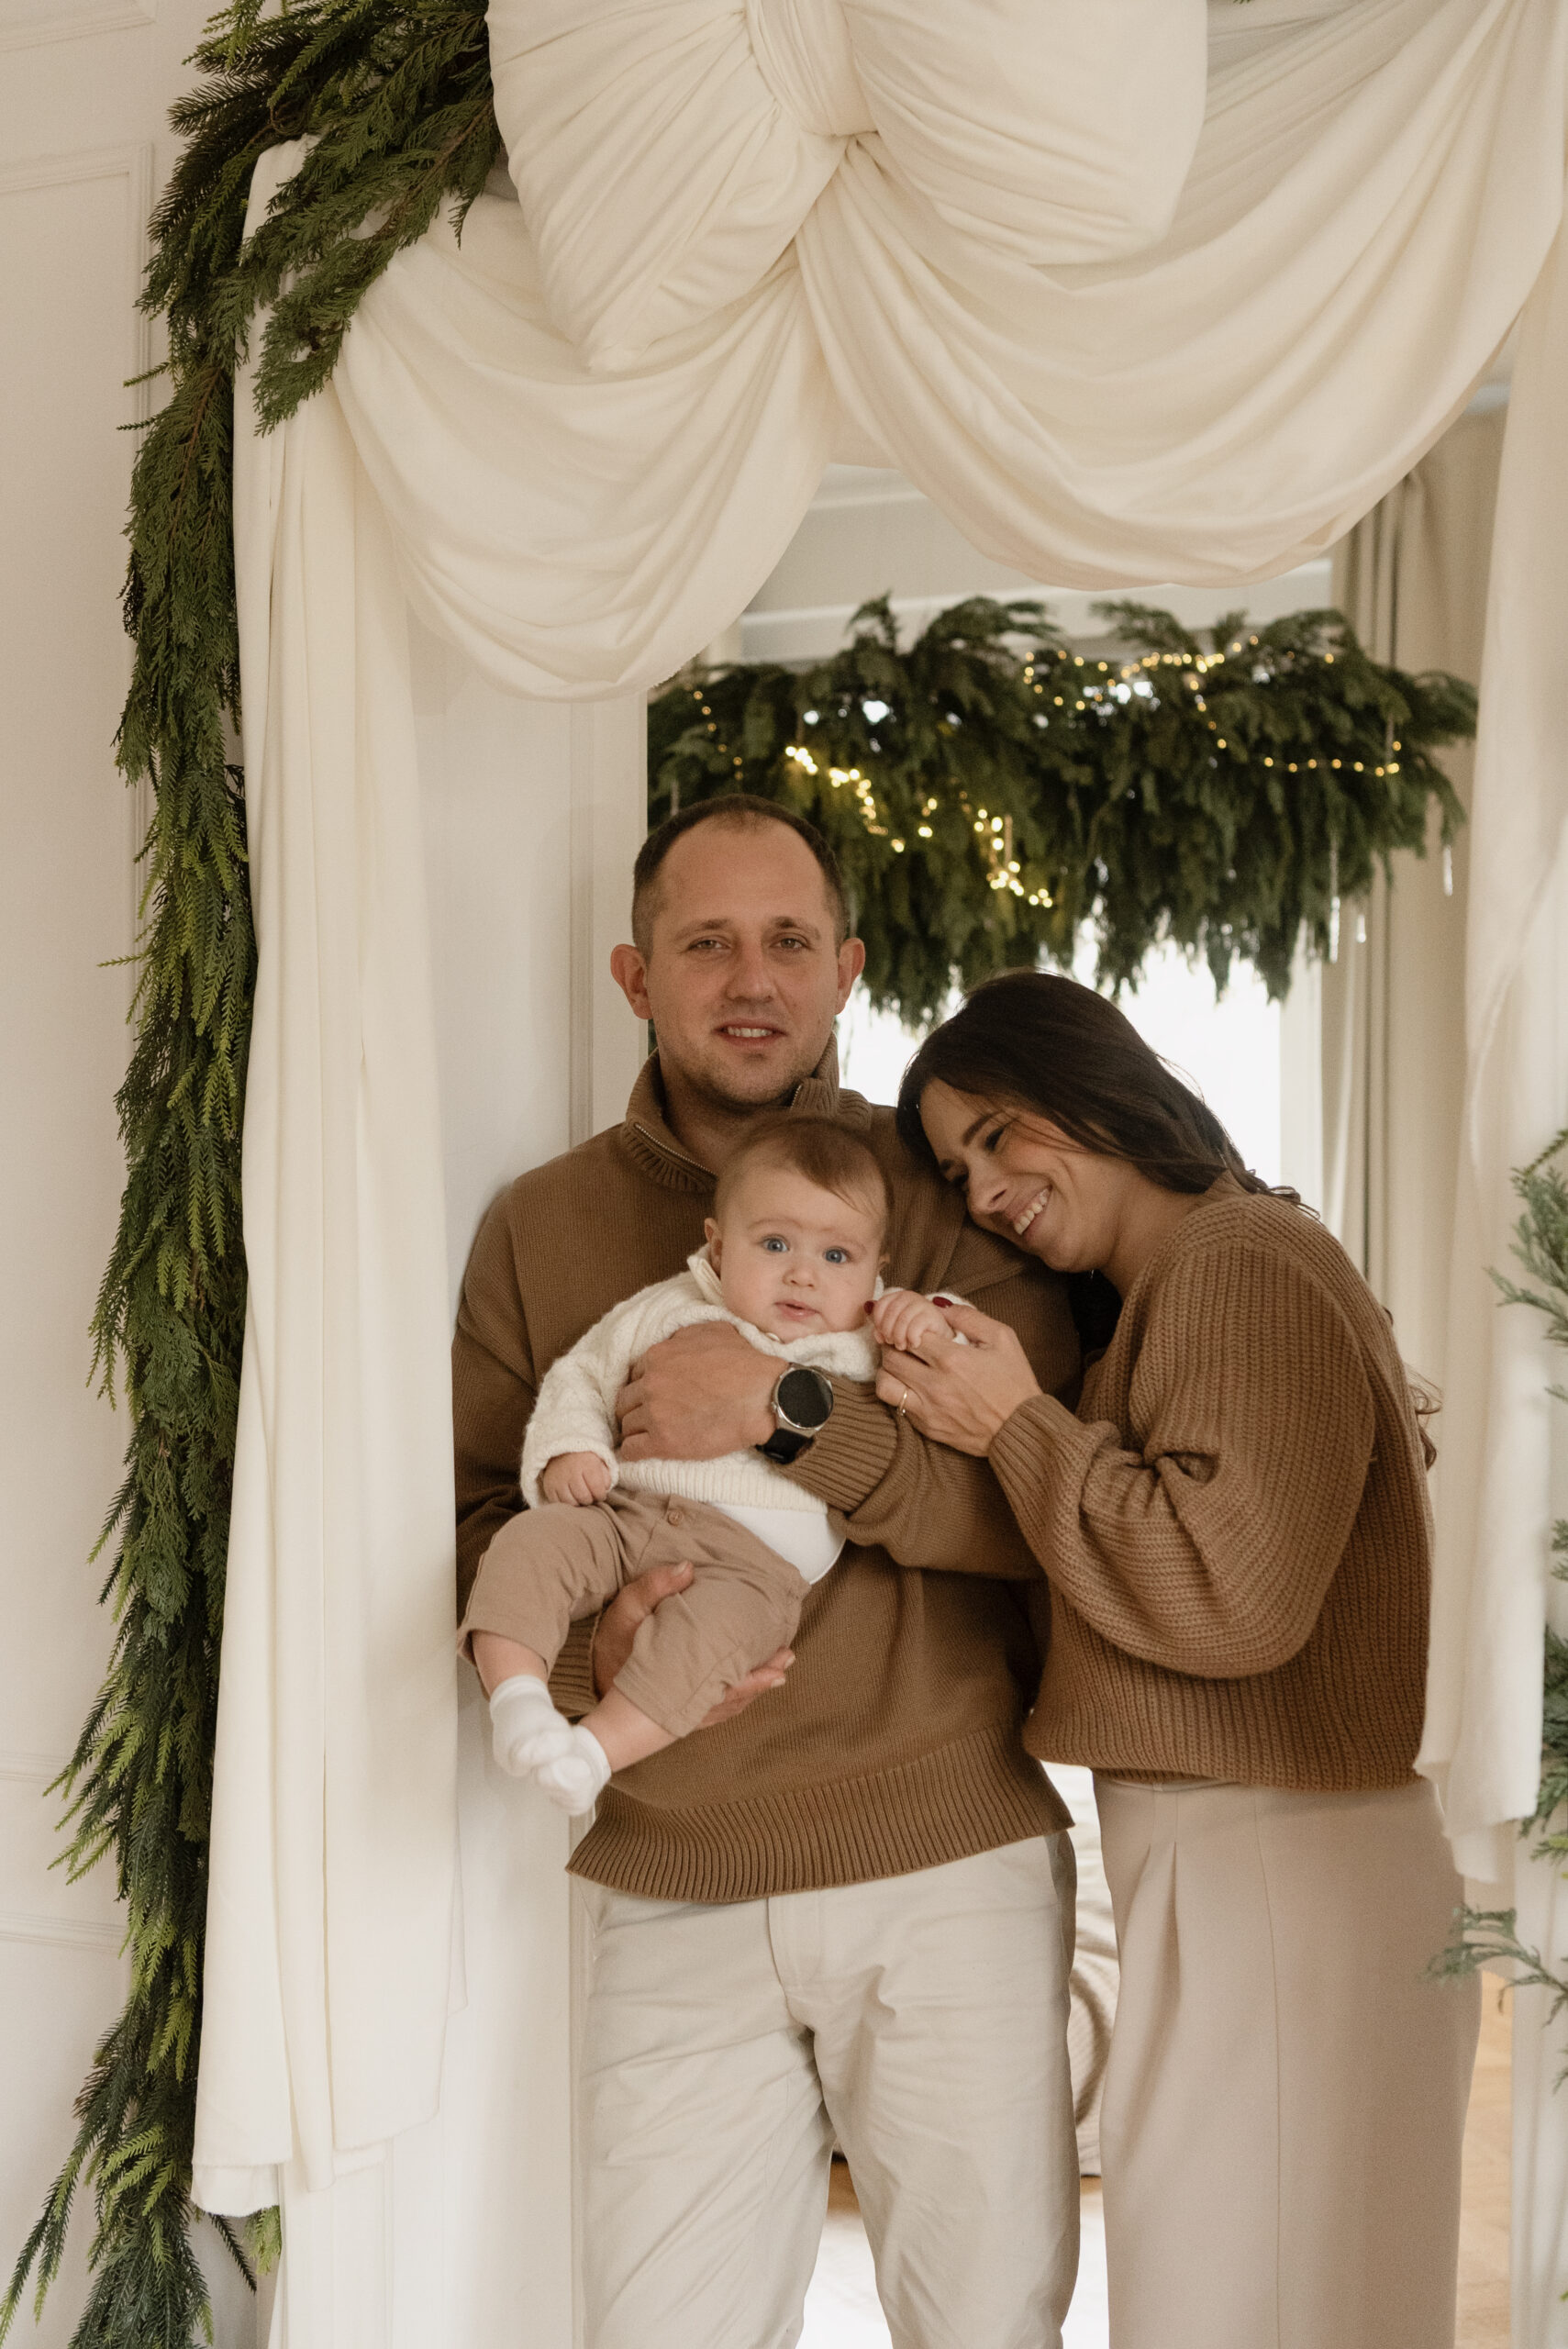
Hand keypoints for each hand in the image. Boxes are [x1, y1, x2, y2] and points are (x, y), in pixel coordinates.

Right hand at [541, 1451, 613, 1505]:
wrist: (562, 1454)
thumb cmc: (585, 1462)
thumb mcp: (599, 1464)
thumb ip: (606, 1477)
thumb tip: (604, 1490)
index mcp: (586, 1464)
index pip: (597, 1488)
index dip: (601, 1495)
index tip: (600, 1494)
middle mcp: (571, 1471)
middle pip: (584, 1497)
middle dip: (590, 1500)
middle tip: (590, 1497)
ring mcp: (558, 1480)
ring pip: (571, 1503)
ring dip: (578, 1503)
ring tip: (581, 1497)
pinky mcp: (549, 1487)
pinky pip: (559, 1503)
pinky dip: (566, 1503)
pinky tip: (571, 1497)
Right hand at [592, 1561, 793, 1719]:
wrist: (589, 1683)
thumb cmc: (610, 1647)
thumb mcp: (626, 1610)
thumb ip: (654, 1587)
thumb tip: (688, 1568)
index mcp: (677, 1677)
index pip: (726, 1683)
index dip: (756, 1676)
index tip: (780, 1659)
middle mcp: (684, 1700)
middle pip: (733, 1695)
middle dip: (763, 1679)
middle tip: (786, 1661)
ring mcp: (682, 1711)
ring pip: (726, 1706)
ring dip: (754, 1690)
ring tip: (779, 1673)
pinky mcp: (677, 1714)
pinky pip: (713, 1713)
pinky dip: (735, 1702)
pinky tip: (749, 1690)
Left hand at [616, 1321, 776, 1462]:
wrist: (764, 1396)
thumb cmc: (745, 1362)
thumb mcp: (713, 1331)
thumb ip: (684, 1336)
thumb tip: (673, 1341)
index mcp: (658, 1356)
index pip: (635, 1375)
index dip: (645, 1386)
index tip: (655, 1395)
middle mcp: (650, 1383)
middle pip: (625, 1400)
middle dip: (635, 1408)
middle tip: (650, 1417)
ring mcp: (655, 1413)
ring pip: (626, 1425)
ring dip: (636, 1430)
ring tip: (649, 1436)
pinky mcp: (663, 1442)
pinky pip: (631, 1450)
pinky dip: (634, 1452)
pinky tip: (643, 1452)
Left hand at [869, 1288, 957, 1358]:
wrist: (942, 1342)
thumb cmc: (915, 1335)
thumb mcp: (894, 1330)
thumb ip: (881, 1324)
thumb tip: (869, 1315)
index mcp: (898, 1296)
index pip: (880, 1306)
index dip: (878, 1323)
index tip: (881, 1337)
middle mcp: (911, 1296)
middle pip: (890, 1313)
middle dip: (888, 1332)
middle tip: (893, 1344)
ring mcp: (923, 1304)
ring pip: (902, 1320)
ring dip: (899, 1337)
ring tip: (903, 1346)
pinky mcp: (934, 1316)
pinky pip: (915, 1327)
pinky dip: (912, 1339)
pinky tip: (915, 1344)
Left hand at [875, 1299, 1040, 1455]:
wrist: (1019, 1428)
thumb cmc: (1014, 1382)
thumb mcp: (1003, 1339)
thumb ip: (969, 1317)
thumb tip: (938, 1304)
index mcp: (952, 1358)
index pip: (908, 1332)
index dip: (907, 1325)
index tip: (915, 1328)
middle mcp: (935, 1384)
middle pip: (891, 1356)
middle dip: (893, 1344)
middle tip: (902, 1342)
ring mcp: (928, 1408)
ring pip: (884, 1383)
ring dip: (888, 1370)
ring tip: (902, 1364)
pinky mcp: (926, 1426)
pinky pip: (895, 1405)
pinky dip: (898, 1391)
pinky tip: (912, 1385)